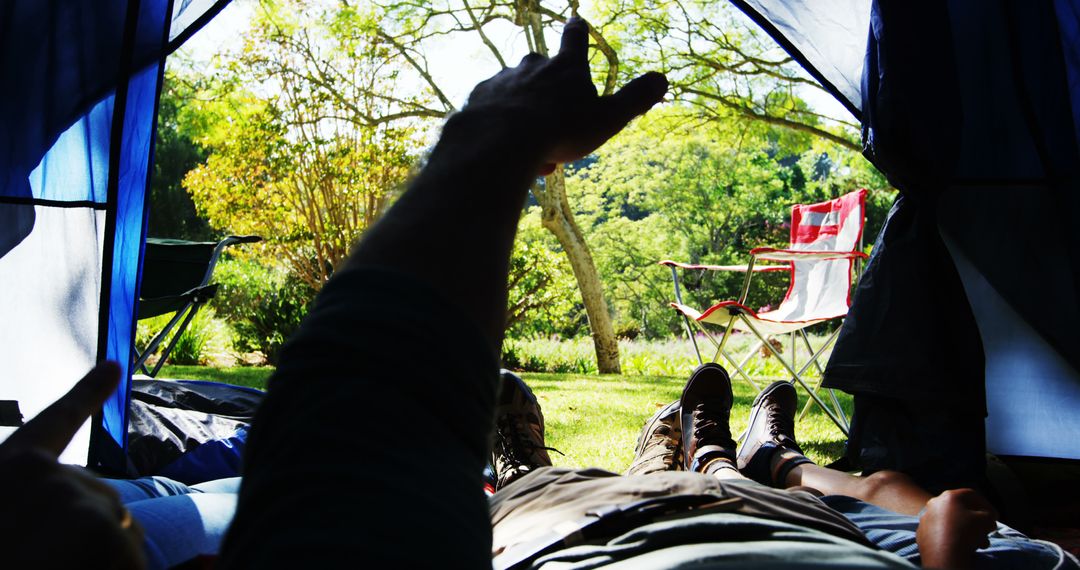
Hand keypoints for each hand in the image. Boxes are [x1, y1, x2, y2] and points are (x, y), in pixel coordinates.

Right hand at [0, 362, 144, 568]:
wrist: (5, 557)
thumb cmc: (8, 542)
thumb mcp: (14, 511)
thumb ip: (39, 495)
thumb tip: (111, 511)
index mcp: (13, 467)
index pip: (57, 421)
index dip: (86, 394)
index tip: (114, 366)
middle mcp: (41, 474)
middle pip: (101, 499)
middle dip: (91, 531)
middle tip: (43, 555)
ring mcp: (68, 494)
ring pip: (117, 525)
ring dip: (96, 555)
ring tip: (51, 562)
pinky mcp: (95, 523)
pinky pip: (126, 548)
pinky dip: (115, 568)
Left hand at [462, 16, 666, 173]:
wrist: (500, 142)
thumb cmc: (561, 130)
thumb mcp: (608, 119)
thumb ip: (635, 99)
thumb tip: (662, 79)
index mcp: (566, 67)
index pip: (574, 38)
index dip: (577, 30)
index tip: (575, 21)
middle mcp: (532, 66)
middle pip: (542, 67)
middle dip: (548, 89)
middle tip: (555, 123)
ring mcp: (502, 79)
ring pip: (516, 93)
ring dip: (525, 114)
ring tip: (533, 148)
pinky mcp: (478, 97)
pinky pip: (493, 109)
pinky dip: (500, 124)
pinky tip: (505, 149)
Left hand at [916, 488, 997, 568]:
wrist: (944, 554)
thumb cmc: (967, 532)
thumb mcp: (987, 519)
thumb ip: (989, 514)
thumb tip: (987, 517)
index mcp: (949, 496)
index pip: (972, 496)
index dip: (986, 505)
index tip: (994, 517)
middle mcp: (934, 503)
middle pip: (960, 510)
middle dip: (977, 522)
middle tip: (986, 531)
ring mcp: (926, 518)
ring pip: (951, 522)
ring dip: (966, 531)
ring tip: (978, 543)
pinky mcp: (922, 533)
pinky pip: (941, 533)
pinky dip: (952, 538)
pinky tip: (961, 547)